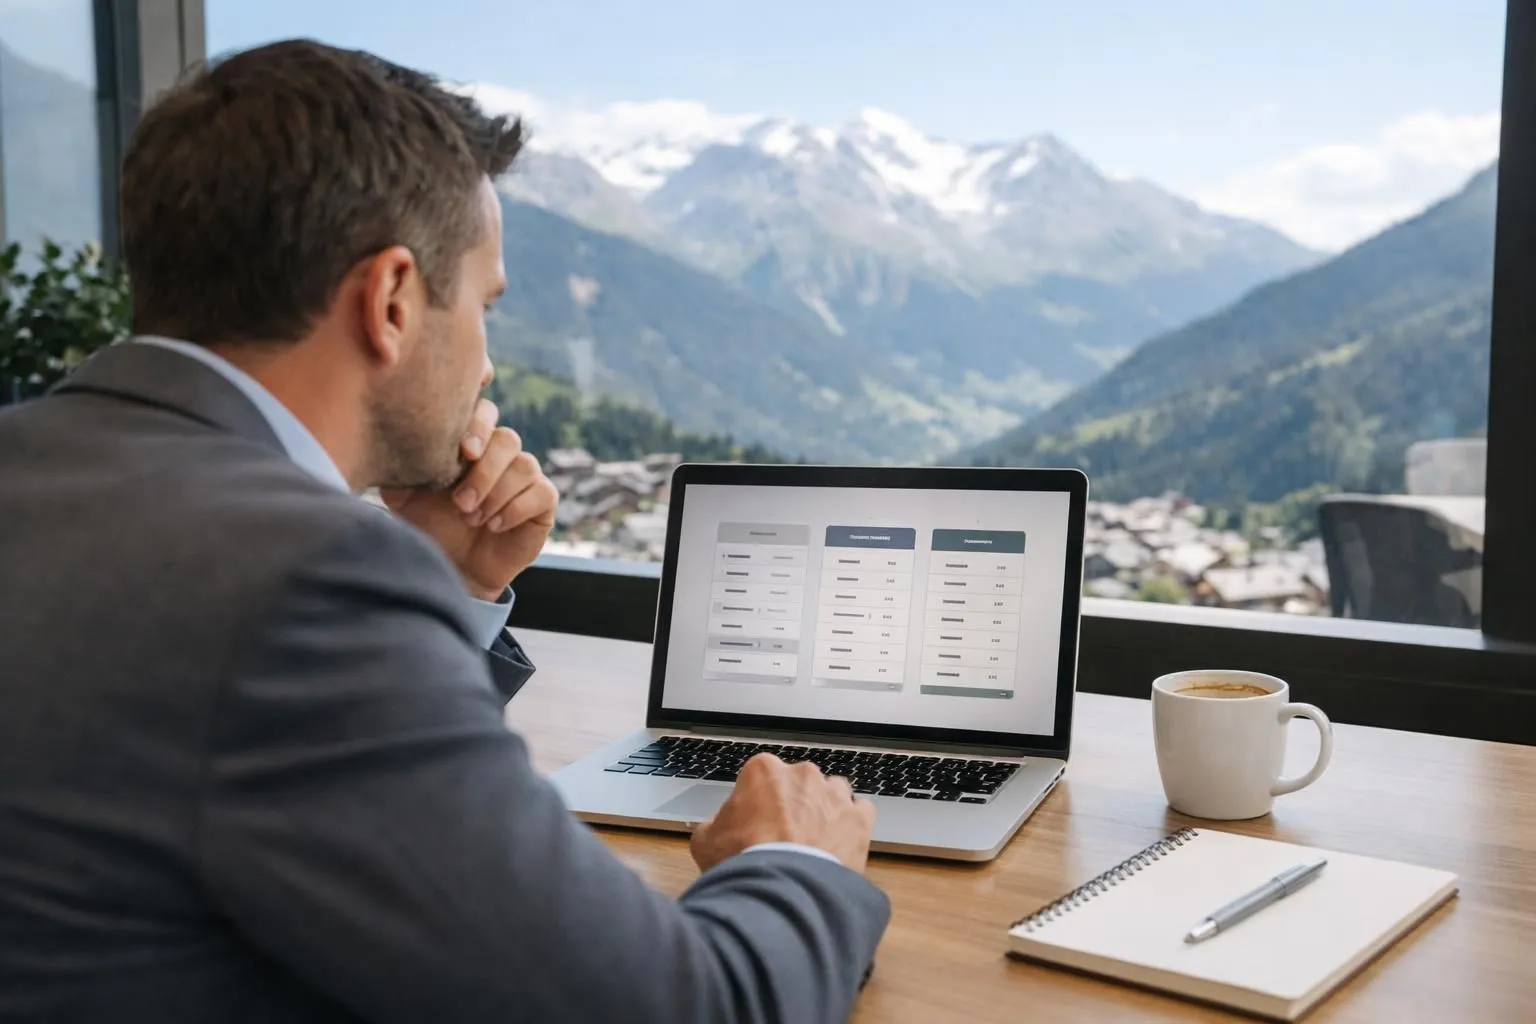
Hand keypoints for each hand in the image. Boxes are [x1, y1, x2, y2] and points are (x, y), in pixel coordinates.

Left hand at [381, 399, 558, 599]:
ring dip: (496, 494)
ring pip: (525, 466)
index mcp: (472, 443)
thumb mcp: (404, 496)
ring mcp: (525, 477)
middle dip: (484, 472)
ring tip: (472, 519)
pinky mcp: (542, 502)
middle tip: (460, 502)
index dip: (480, 425)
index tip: (465, 452)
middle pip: (508, 439)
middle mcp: (501, 455)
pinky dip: (516, 509)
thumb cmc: (430, 525)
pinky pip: (542, 492)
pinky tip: (494, 525)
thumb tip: (392, 442)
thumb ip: (401, 467)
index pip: (485, 413)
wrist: (454, 566)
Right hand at [690, 754, 876, 873]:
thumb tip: (716, 829)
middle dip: (792, 805)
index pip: (760, 777)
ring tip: (813, 843)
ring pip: (832, 793)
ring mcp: (834, 794)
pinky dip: (852, 826)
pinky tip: (840, 845)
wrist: (782, 890)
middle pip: (797, 784)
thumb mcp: (706, 841)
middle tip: (782, 838)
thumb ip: (714, 825)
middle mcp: (802, 774)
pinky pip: (860, 812)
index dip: (756, 803)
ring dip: (824, 812)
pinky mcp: (859, 819)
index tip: (753, 824)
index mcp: (763, 770)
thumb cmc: (743, 861)